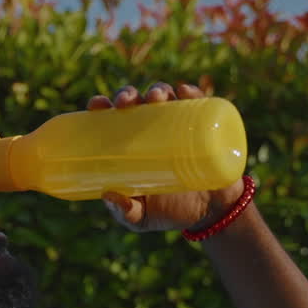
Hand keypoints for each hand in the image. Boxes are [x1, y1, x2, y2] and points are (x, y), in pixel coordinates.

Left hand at [86, 82, 246, 233]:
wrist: (210, 214)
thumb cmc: (170, 211)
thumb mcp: (141, 217)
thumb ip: (124, 212)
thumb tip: (108, 195)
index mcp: (131, 143)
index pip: (112, 116)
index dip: (102, 105)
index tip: (97, 105)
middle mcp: (153, 128)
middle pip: (136, 101)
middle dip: (127, 93)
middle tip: (126, 104)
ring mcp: (180, 125)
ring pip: (165, 97)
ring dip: (157, 90)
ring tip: (155, 98)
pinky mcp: (206, 127)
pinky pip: (200, 102)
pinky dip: (192, 92)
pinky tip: (183, 91)